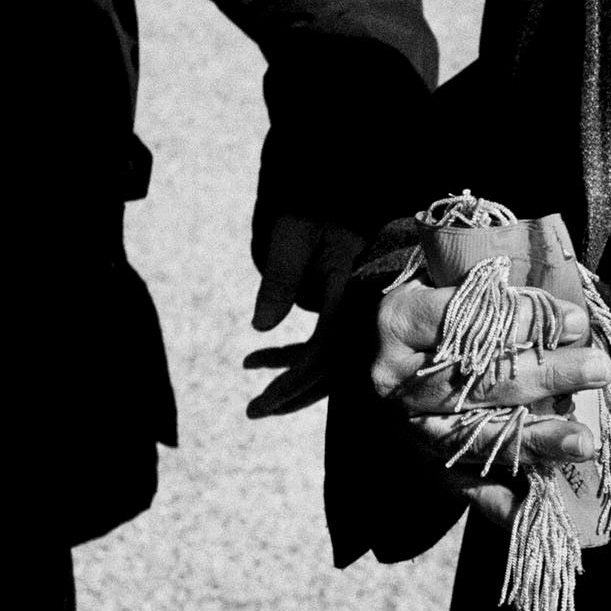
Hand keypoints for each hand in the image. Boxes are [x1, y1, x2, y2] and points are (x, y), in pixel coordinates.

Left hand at [245, 216, 364, 417]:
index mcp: (352, 292)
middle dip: (291, 394)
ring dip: (288, 383)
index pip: (327, 346)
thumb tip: (261, 327)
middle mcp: (358, 312)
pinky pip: (317, 348)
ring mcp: (352, 319)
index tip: (268, 397)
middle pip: (330, 367)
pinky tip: (252, 362)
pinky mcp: (340, 317)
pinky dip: (285, 358)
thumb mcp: (292, 236)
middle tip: (252, 411)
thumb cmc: (312, 212)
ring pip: (324, 364)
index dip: (298, 376)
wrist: (333, 199)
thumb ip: (280, 278)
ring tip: (253, 404)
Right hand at [373, 278, 610, 526]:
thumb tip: (570, 318)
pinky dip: (504, 505)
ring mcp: (412, 429)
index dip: (523, 321)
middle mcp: (398, 382)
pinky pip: (469, 488)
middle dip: (546, 376)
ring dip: (536, 441)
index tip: (574, 322)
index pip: (466, 321)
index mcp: (399, 323)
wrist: (392, 352)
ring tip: (583, 441)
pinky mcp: (428, 463)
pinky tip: (539, 506)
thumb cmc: (443, 308)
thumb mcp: (454, 282)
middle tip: (598, 369)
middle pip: (478, 382)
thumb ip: (500, 293)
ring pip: (477, 439)